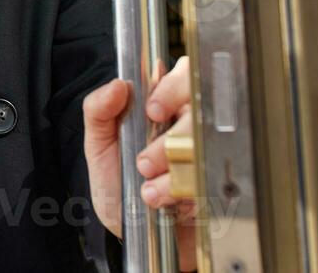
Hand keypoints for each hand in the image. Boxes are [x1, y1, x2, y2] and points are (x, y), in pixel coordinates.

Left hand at [83, 55, 198, 270]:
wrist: (135, 240)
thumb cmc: (118, 188)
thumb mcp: (99, 148)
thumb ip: (99, 112)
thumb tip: (118, 84)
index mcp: (163, 109)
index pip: (182, 77)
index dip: (171, 89)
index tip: (152, 110)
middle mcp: (190, 127)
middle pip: (203, 112)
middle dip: (171, 140)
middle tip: (144, 162)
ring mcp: (208, 156)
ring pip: (208, 149)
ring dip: (174, 174)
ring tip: (148, 190)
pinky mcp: (219, 186)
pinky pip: (215, 182)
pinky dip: (185, 196)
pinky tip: (167, 204)